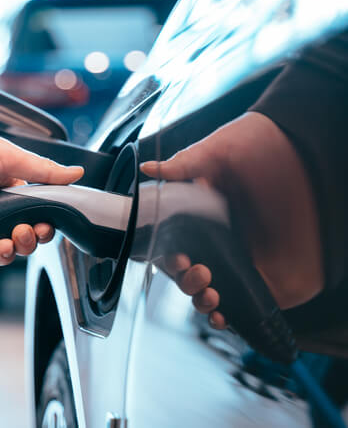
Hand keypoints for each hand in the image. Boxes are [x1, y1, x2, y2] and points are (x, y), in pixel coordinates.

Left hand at [0, 125, 83, 273]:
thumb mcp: (11, 157)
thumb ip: (44, 171)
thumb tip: (77, 174)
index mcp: (15, 193)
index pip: (38, 220)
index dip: (44, 229)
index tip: (43, 226)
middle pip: (22, 241)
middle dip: (26, 243)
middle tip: (20, 232)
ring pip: (1, 253)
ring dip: (7, 255)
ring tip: (3, 244)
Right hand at [141, 112, 322, 328]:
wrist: (315, 158)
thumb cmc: (267, 147)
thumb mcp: (221, 149)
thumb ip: (185, 163)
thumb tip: (150, 170)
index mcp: (204, 214)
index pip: (173, 244)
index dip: (167, 256)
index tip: (174, 256)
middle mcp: (222, 240)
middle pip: (188, 272)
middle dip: (184, 280)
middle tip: (196, 269)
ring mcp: (244, 262)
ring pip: (209, 292)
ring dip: (201, 300)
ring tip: (210, 293)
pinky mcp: (268, 281)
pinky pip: (242, 307)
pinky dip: (226, 319)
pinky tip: (221, 316)